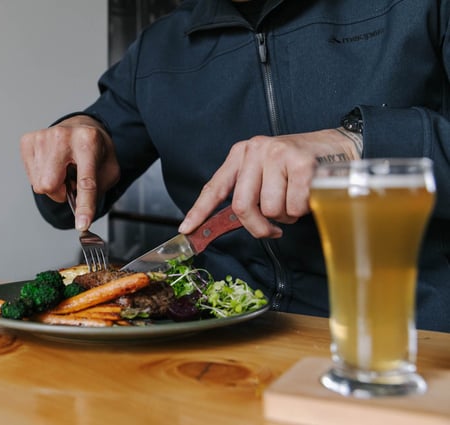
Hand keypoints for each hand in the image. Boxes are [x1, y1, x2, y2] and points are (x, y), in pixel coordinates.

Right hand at [19, 115, 119, 230]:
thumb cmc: (94, 150)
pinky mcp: (28, 141)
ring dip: (52, 184)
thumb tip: (82, 211)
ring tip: (62, 169)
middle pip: (49, 185)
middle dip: (60, 192)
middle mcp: (63, 136)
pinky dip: (41, 176)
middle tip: (69, 182)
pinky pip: (30, 177)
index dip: (84, 205)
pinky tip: (52, 164)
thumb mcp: (109, 169)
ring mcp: (42, 137)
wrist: (80, 127)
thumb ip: (98, 190)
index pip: (85, 181)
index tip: (82, 223)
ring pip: (39, 184)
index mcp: (88, 142)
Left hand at [178, 128, 358, 238]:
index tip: (187, 229)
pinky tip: (308, 195)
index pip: (215, 187)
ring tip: (295, 200)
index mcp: (241, 154)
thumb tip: (228, 223)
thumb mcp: (264, 172)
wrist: (339, 145)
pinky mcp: (300, 163)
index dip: (199, 211)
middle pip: (242, 206)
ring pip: (270, 210)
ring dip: (285, 217)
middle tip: (271, 231)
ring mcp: (277, 155)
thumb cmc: (298, 166)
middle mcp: (255, 151)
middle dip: (257, 227)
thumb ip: (247, 193)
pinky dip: (302, 210)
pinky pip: (292, 207)